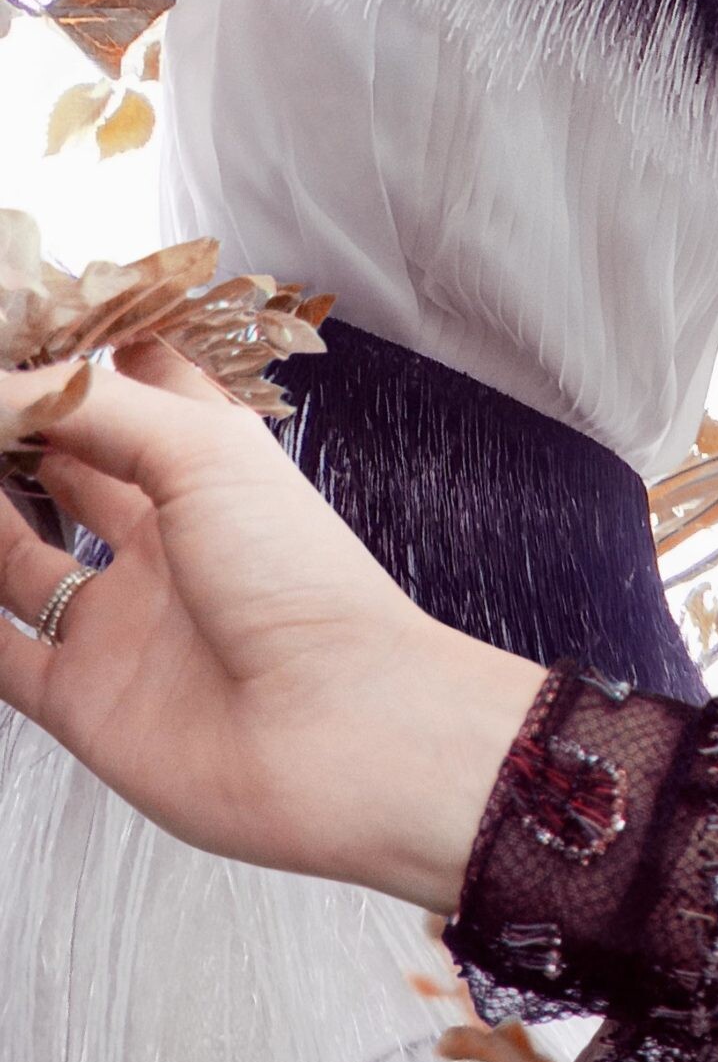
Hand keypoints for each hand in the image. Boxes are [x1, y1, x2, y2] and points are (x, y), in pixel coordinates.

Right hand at [0, 345, 542, 912]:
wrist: (340, 732)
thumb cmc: (307, 586)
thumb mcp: (205, 454)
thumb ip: (92, 407)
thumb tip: (3, 384)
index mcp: (214, 471)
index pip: (135, 391)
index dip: (72, 358)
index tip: (14, 329)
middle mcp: (168, 538)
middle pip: (68, 466)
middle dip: (10, 428)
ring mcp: (124, 617)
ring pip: (16, 553)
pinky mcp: (84, 696)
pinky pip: (0, 648)